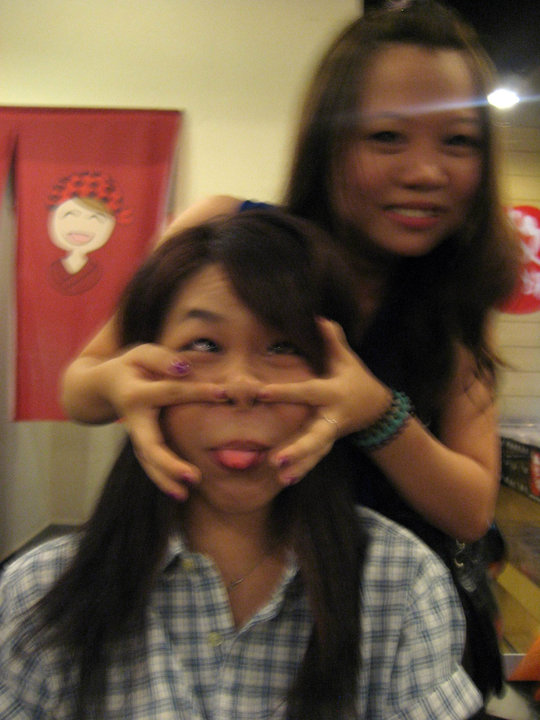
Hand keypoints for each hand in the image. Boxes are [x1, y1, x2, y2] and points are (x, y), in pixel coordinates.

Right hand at [100, 343, 225, 499]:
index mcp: (136, 394)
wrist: (104, 385)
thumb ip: (162, 359)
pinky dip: (163, 479)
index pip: (171, 392)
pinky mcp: (141, 445)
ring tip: (184, 494)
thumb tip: (184, 369)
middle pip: (149, 445)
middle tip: (192, 477)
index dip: (197, 391)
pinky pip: (151, 465)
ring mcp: (136, 436)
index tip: (223, 393)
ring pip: (148, 462)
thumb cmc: (132, 366)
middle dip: (169, 463)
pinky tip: (180, 492)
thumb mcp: (142, 353)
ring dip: (164, 479)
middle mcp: (134, 420)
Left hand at [258, 319, 390, 483]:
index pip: (306, 392)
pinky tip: (284, 482)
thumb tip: (316, 315)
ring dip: (300, 466)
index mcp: (332, 393)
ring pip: (315, 453)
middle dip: (298, 449)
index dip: (284, 392)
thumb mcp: (345, 358)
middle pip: (315, 435)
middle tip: (277, 461)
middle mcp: (331, 417)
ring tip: (282, 478)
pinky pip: (314, 459)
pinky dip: (302, 470)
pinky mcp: (326, 445)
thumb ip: (331, 338)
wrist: (375, 409)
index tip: (260, 392)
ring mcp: (329, 434)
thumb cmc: (354, 378)